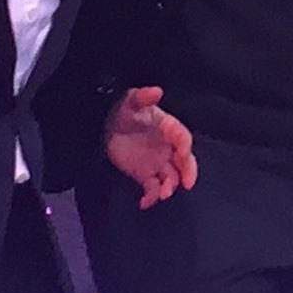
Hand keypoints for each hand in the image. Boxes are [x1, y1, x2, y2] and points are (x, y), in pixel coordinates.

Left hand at [104, 86, 198, 208]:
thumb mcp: (132, 102)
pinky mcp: (145, 174)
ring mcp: (158, 162)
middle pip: (184, 162)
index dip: (185, 147)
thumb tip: (156, 90)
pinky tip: (144, 201)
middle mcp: (168, 148)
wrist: (105, 127)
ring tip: (163, 193)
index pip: (183, 139)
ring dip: (170, 186)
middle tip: (187, 184)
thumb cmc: (124, 111)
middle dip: (187, 172)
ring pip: (171, 177)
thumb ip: (144, 97)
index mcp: (169, 128)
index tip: (183, 154)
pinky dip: (151, 196)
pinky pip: (153, 188)